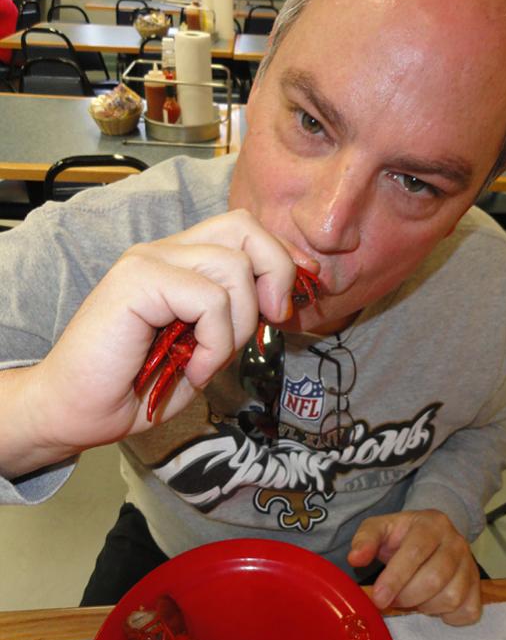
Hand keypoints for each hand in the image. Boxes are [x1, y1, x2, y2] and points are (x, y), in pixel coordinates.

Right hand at [28, 209, 316, 456]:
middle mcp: (165, 251)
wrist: (76, 411)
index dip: (281, 259)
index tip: (294, 300)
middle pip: (245, 227)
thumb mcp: (205, 349)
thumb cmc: (137, 386)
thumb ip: (235, 319)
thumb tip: (279, 303)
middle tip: (273, 322)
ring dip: (238, 326)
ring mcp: (148, 260)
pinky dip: (215, 343)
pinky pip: (209, 300)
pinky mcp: (137, 280)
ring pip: (234, 266)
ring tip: (208, 360)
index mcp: (180, 261)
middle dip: (277, 274)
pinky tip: (192, 369)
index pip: (244, 231)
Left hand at [347, 509, 480, 625]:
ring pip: (452, 597)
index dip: (396, 578)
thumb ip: (365, 539)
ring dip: (425, 607)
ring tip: (412, 598)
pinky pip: (468, 611)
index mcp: (432, 523)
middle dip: (407, 596)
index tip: (378, 598)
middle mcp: (456, 542)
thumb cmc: (401, 535)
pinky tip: (432, 605)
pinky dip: (448, 616)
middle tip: (391, 600)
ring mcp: (471, 565)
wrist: (432, 535)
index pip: (415, 552)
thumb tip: (355, 558)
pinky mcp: (478, 587)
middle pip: (435, 578)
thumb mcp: (380, 528)